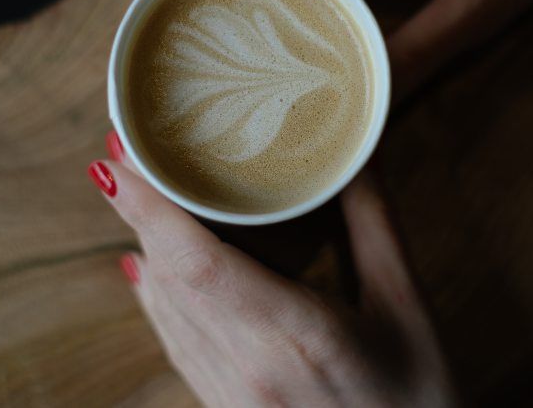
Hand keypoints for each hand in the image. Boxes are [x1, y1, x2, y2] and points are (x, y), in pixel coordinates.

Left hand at [88, 133, 455, 406]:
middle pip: (169, 275)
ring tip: (135, 195)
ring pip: (164, 308)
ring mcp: (230, 394)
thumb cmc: (419, 397)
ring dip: (145, 246)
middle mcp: (249, 366)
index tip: (113, 162)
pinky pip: (175, 342)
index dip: (148, 210)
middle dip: (139, 211)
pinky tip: (148, 268)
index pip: (198, 263)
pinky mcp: (225, 406)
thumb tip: (356, 153)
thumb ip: (375, 223)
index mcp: (298, 334)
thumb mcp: (407, 307)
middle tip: (127, 150)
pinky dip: (156, 296)